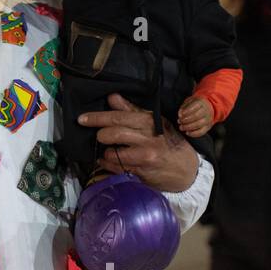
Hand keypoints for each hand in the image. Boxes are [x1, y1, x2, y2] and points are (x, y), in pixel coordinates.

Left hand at [79, 93, 199, 191]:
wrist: (188, 169)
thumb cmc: (169, 142)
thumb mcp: (155, 122)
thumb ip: (131, 110)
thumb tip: (112, 97)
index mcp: (150, 122)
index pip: (118, 117)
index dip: (97, 118)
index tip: (82, 119)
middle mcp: (148, 138)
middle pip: (113, 133)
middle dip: (100, 135)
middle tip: (98, 136)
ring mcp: (145, 157)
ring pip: (113, 152)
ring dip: (105, 152)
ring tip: (108, 150)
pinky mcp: (142, 172)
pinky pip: (116, 168)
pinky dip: (107, 164)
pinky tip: (108, 161)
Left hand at [177, 96, 214, 136]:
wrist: (208, 108)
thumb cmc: (195, 105)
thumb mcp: (189, 101)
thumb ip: (183, 107)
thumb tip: (180, 115)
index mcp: (201, 102)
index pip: (195, 106)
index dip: (187, 111)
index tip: (180, 115)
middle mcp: (206, 111)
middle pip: (196, 116)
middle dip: (186, 120)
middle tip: (179, 121)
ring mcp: (208, 119)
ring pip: (199, 124)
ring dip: (188, 127)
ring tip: (181, 127)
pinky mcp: (208, 126)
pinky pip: (202, 132)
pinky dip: (193, 134)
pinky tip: (187, 132)